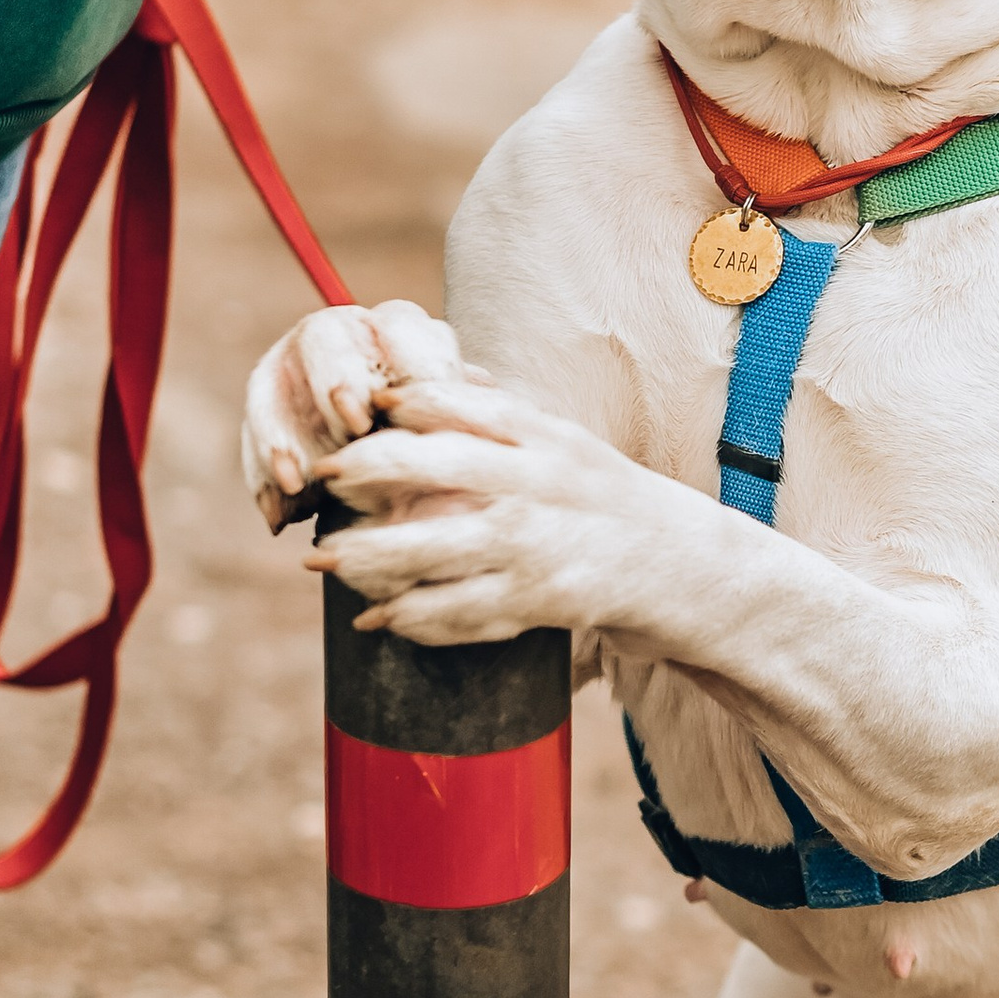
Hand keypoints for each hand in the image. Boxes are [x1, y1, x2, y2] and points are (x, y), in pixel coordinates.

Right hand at [242, 298, 470, 528]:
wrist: (399, 472)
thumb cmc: (439, 441)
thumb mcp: (457, 432)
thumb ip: (459, 427)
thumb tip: (473, 435)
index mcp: (399, 328)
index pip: (401, 330)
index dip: (407, 365)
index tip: (414, 406)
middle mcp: (340, 332)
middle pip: (325, 339)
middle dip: (339, 381)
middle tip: (355, 427)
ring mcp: (292, 361)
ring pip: (275, 384)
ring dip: (284, 435)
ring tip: (299, 484)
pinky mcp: (264, 399)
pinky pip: (253, 431)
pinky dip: (262, 475)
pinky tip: (280, 515)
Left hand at [309, 374, 637, 645]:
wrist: (675, 565)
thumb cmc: (601, 496)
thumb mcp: (563, 441)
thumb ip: (499, 414)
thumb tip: (427, 378)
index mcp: (544, 438)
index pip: (464, 405)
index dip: (406, 403)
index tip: (361, 406)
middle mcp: (538, 486)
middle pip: (438, 467)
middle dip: (369, 468)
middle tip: (323, 473)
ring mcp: (535, 547)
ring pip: (434, 549)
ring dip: (368, 557)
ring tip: (323, 561)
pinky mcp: (537, 603)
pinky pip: (459, 612)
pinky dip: (412, 619)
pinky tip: (378, 619)